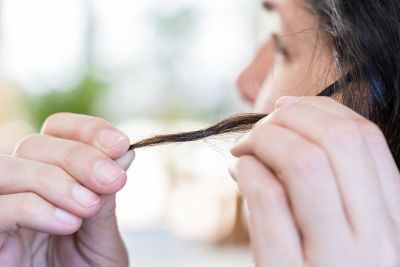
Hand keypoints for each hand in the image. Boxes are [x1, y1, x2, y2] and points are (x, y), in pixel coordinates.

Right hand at [0, 113, 133, 266]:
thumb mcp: (102, 236)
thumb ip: (106, 198)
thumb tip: (122, 152)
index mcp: (52, 180)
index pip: (57, 130)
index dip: (86, 129)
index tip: (120, 144)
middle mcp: (21, 188)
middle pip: (34, 144)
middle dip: (79, 156)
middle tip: (114, 180)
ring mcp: (1, 210)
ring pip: (7, 166)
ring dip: (55, 180)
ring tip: (88, 207)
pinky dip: (34, 207)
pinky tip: (67, 224)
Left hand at [230, 96, 399, 265]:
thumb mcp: (349, 233)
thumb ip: (332, 187)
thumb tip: (284, 128)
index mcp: (394, 224)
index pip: (365, 141)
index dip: (321, 110)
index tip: (288, 107)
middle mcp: (376, 243)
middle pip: (336, 142)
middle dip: (290, 117)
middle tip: (262, 127)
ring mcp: (334, 264)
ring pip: (304, 164)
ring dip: (265, 140)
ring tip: (245, 149)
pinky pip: (268, 200)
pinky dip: (248, 171)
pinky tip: (238, 171)